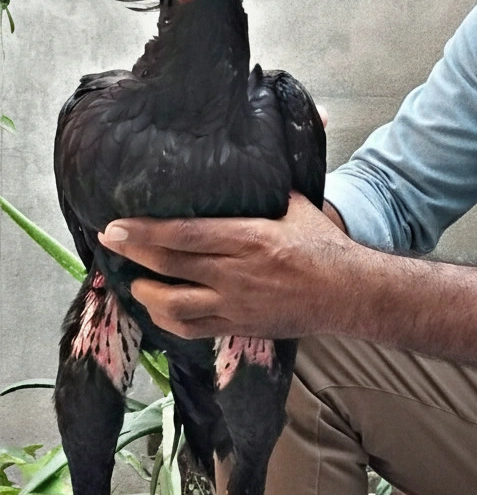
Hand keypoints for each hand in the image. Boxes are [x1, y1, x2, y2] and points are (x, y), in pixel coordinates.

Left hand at [98, 192, 348, 338]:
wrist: (347, 293)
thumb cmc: (325, 247)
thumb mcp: (299, 208)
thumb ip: (269, 191)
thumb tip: (250, 165)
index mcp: (252, 238)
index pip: (187, 234)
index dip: (147, 231)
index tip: (117, 225)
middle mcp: (238, 273)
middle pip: (172, 265)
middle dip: (134, 254)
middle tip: (111, 242)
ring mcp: (236, 304)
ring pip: (174, 304)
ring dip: (146, 292)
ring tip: (135, 279)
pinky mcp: (239, 327)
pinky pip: (192, 329)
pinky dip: (168, 320)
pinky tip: (159, 308)